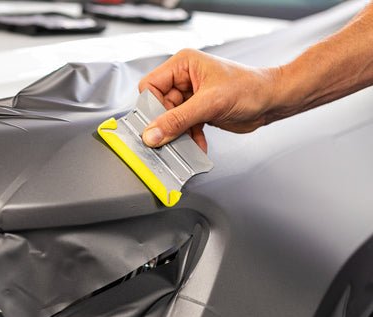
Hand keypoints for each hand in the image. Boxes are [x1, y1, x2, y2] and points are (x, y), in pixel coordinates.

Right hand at [138, 49, 279, 151]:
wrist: (273, 101)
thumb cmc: (250, 88)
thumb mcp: (209, 104)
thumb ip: (177, 120)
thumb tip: (153, 133)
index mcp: (183, 65)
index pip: (150, 86)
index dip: (150, 107)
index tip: (153, 126)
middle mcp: (184, 78)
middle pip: (159, 106)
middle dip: (166, 125)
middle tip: (168, 139)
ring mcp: (191, 96)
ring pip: (170, 120)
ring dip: (178, 135)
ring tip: (185, 144)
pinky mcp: (198, 111)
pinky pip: (183, 127)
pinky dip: (189, 138)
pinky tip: (197, 144)